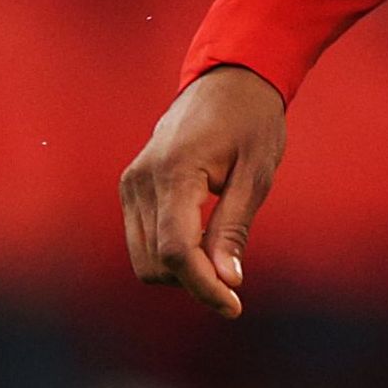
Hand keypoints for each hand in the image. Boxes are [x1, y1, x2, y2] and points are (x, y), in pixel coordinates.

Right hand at [122, 64, 287, 315]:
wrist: (227, 81)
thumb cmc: (250, 122)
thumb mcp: (256, 175)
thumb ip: (234, 229)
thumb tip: (227, 282)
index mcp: (175, 172)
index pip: (177, 251)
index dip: (204, 287)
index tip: (234, 307)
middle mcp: (141, 180)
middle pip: (155, 263)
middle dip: (194, 281)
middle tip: (233, 272)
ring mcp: (131, 183)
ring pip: (143, 260)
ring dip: (181, 271)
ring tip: (218, 248)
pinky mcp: (131, 188)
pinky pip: (141, 241)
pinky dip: (170, 254)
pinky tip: (201, 237)